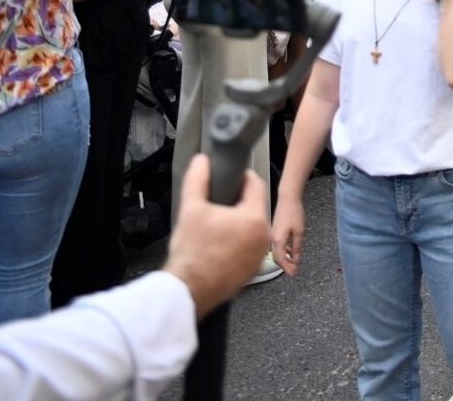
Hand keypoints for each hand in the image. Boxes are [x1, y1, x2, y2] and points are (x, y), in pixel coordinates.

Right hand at [165, 154, 270, 315]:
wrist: (187, 290)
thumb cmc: (191, 251)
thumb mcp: (191, 208)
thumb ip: (198, 179)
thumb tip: (202, 161)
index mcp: (255, 218)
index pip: (256, 185)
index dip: (242, 177)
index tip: (229, 177)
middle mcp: (264, 236)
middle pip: (255, 207)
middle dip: (238, 202)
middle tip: (217, 203)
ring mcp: (260, 255)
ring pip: (252, 227)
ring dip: (238, 222)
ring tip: (216, 224)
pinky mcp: (253, 270)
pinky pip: (249, 246)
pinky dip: (238, 241)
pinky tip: (219, 243)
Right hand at [271, 192, 304, 276]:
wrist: (287, 198)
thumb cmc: (293, 212)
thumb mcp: (299, 231)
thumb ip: (297, 247)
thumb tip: (296, 260)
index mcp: (277, 240)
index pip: (280, 259)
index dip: (287, 268)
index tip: (293, 274)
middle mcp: (271, 239)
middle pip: (276, 257)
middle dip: (285, 265)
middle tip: (294, 270)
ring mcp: (271, 235)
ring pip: (276, 252)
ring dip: (284, 258)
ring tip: (293, 262)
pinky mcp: (272, 231)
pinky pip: (276, 245)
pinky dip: (282, 251)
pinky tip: (290, 251)